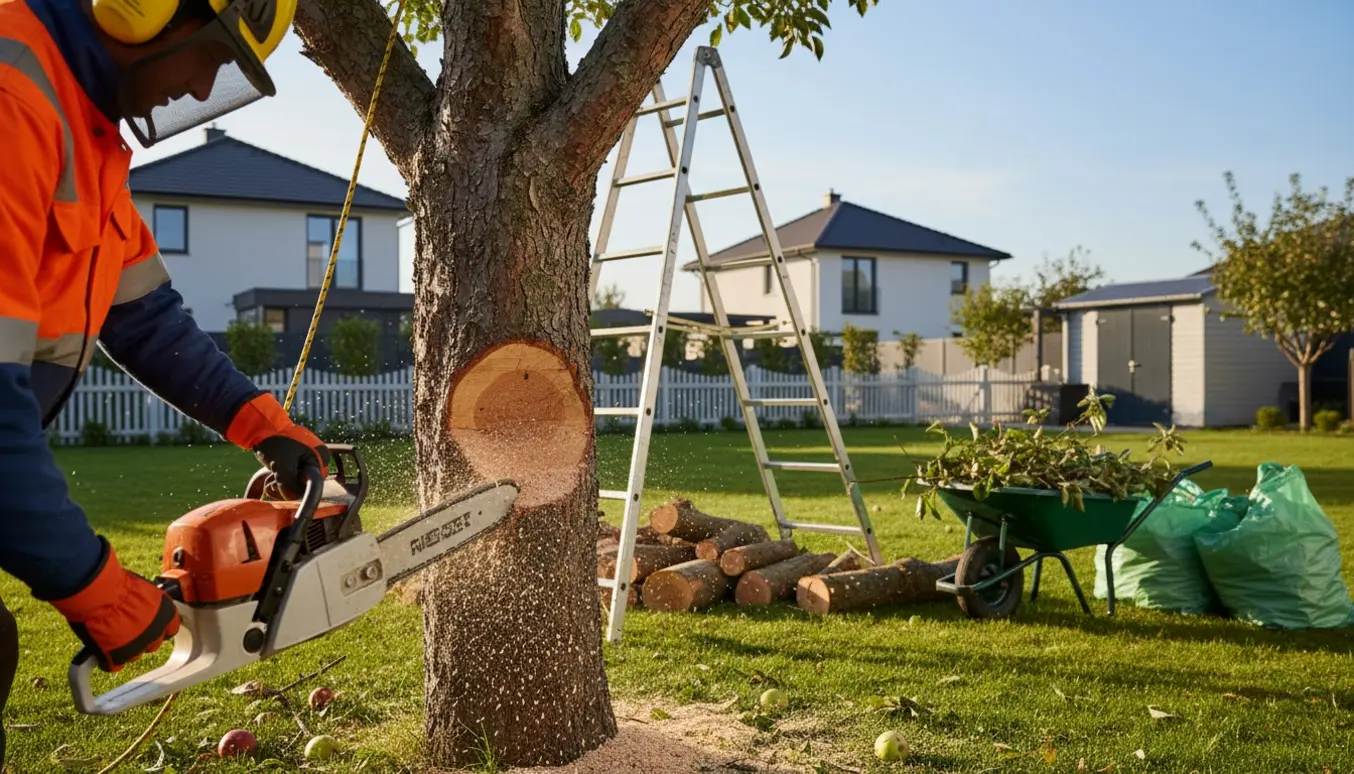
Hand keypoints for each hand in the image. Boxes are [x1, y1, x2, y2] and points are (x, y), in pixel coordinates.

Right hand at [47, 538, 179, 672]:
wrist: (98, 594)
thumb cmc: (116, 584)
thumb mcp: (143, 588)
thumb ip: (149, 603)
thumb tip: (145, 605)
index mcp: (166, 614)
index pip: (171, 628)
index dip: (159, 627)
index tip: (151, 626)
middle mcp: (156, 632)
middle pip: (153, 644)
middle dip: (142, 638)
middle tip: (127, 628)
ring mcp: (137, 647)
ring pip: (134, 655)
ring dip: (126, 648)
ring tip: (112, 633)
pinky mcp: (117, 657)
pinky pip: (114, 664)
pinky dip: (107, 658)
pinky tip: (102, 648)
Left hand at [253, 425, 329, 498]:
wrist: (261, 425)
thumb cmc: (275, 443)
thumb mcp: (283, 467)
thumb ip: (290, 487)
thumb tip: (292, 498)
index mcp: (321, 457)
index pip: (313, 484)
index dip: (296, 489)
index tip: (281, 486)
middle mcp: (318, 458)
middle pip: (304, 484)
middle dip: (286, 487)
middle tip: (272, 480)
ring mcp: (307, 458)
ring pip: (296, 481)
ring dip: (281, 483)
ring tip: (270, 476)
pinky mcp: (296, 458)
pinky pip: (291, 475)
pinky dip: (280, 478)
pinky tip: (271, 474)